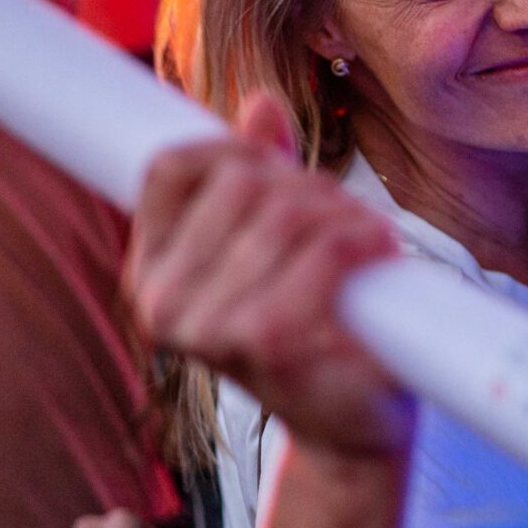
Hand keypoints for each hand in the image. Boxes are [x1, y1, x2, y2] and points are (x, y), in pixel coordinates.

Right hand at [129, 93, 410, 456]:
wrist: (347, 422)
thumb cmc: (309, 328)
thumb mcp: (272, 245)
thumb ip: (258, 174)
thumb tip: (260, 105)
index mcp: (149, 273)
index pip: (172, 164)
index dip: (237, 151)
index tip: (284, 175)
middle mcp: (161, 304)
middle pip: (243, 181)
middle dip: (309, 188)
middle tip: (347, 219)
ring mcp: (209, 327)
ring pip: (287, 211)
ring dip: (346, 215)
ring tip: (370, 240)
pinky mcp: (270, 342)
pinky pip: (324, 251)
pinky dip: (362, 242)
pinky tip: (378, 257)